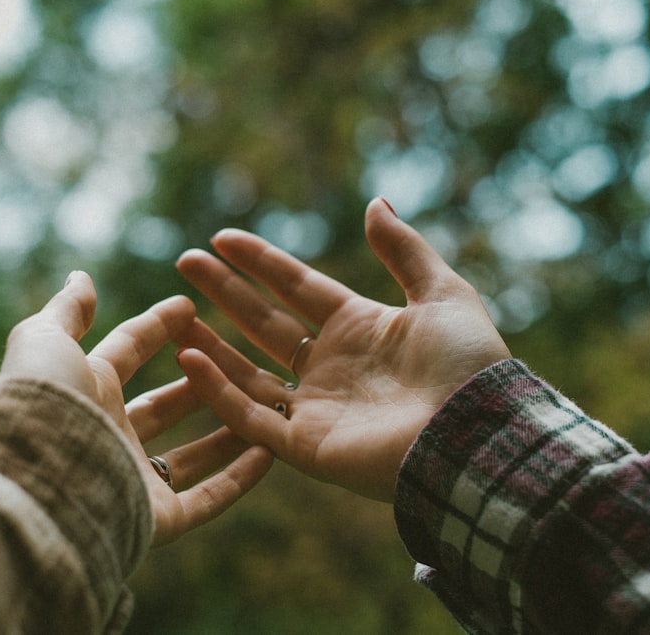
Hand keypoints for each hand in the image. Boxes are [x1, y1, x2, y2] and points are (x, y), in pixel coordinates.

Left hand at [0, 271, 272, 544]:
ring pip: (192, 454)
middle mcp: (108, 434)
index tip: (190, 304)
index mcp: (83, 390)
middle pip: (162, 405)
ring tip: (265, 405)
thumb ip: (66, 310)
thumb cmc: (39, 404)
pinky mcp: (156, 519)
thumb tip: (80, 276)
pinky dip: (240, 478)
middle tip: (235, 357)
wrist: (31, 485)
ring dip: (228, 429)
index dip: (158, 326)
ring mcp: (133, 479)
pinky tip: (270, 452)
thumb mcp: (46, 342)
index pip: (127, 351)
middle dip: (197, 380)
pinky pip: (208, 498)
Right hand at [174, 198, 509, 501]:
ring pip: (248, 372)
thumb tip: (376, 202)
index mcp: (360, 328)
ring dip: (211, 344)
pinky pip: (250, 416)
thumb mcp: (441, 292)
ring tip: (175, 317)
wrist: (474, 433)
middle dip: (224, 293)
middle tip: (185, 263)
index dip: (260, 263)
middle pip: (264, 323)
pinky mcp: (305, 447)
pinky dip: (218, 390)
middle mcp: (332, 366)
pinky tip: (189, 357)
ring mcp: (315, 408)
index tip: (221, 238)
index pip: (296, 288)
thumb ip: (404, 250)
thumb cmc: (466, 364)